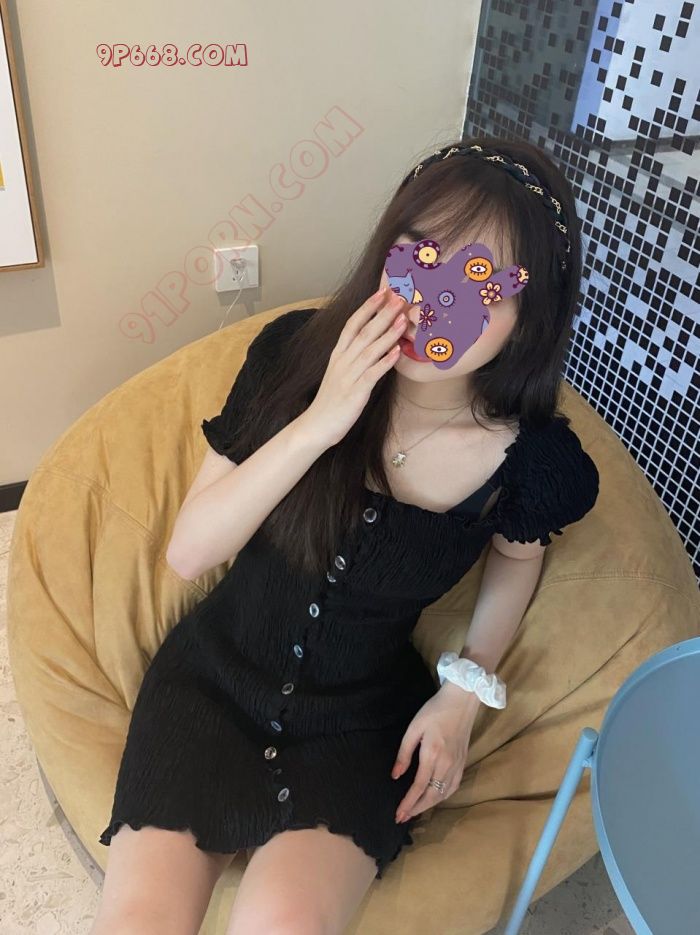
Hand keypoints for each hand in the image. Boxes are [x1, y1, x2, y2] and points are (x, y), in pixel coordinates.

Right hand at [302, 287, 408, 447]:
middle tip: (400, 297)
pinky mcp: (355, 392)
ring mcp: (348, 376)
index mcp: (338, 354)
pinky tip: (397, 352)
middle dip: (383, 313)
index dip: (367, 307)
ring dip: (388, 333)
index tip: (382, 291)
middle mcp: (342, 361)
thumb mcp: (341, 374)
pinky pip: (372, 374)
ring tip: (403, 319)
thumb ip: (354, 358)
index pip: (352, 324)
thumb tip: (374, 345)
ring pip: (370, 349)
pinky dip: (385, 362)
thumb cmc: (331, 401)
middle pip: (364, 331)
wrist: (315, 426)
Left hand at [391, 683, 479, 822]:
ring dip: (429, 805)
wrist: (462, 700)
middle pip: (432, 795)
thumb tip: (396, 775)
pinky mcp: (463, 761)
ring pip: (444, 794)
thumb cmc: (435, 710)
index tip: (398, 815)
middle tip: (402, 818)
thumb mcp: (414, 728)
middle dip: (417, 809)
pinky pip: (453, 786)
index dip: (408, 803)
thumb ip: (404, 753)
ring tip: (415, 811)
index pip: (418, 787)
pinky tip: (435, 798)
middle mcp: (447, 764)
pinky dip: (443, 796)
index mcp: (432, 755)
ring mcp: (457, 764)